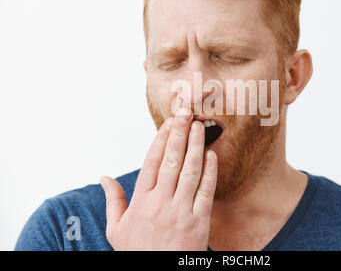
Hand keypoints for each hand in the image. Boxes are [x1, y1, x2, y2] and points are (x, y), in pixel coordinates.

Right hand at [100, 108, 217, 249]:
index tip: (168, 123)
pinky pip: (206, 191)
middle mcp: (160, 202)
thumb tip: (104, 177)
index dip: (161, 139)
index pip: (151, 162)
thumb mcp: (116, 229)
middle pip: (171, 160)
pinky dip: (210, 171)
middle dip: (179, 134)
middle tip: (185, 113)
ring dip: (195, 146)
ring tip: (199, 126)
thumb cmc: (138, 252)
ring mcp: (181, 211)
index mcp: (140, 201)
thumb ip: (112, 201)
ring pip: (190, 171)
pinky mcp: (199, 222)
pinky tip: (211, 154)